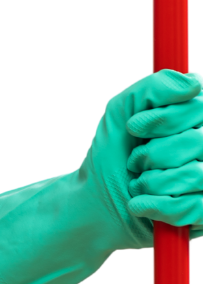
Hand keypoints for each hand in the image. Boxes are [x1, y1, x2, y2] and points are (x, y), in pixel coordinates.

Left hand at [0, 69, 202, 283]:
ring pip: (195, 175)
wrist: (97, 201)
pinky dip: (157, 206)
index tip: (134, 126)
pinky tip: (140, 205)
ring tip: (137, 183)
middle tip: (133, 160)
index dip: (163, 119)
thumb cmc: (113, 151)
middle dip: (152, 153)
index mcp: (190, 124)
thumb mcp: (122, 110)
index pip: (199, 108)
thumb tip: (194, 80)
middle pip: (196, 142)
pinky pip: (195, 209)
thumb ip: (154, 89)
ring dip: (151, 180)